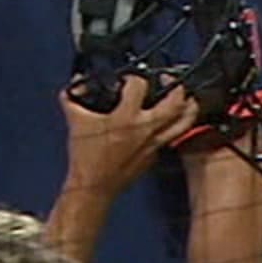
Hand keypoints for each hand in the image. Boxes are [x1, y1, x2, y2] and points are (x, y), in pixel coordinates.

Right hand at [59, 74, 200, 200]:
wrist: (94, 185)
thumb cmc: (86, 156)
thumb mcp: (76, 121)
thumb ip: (72, 98)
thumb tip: (76, 85)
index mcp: (126, 118)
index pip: (139, 85)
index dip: (134, 77)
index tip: (128, 79)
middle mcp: (145, 129)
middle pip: (175, 101)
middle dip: (175, 86)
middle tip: (169, 80)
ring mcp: (154, 143)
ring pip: (184, 120)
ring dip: (189, 105)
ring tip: (185, 97)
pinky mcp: (156, 154)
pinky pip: (174, 135)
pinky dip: (177, 124)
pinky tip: (171, 120)